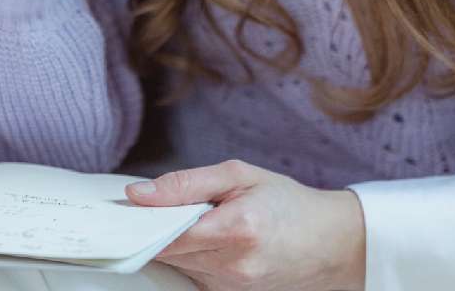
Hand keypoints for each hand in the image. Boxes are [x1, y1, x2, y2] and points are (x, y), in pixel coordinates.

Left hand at [125, 159, 365, 290]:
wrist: (330, 244)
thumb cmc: (288, 203)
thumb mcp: (241, 176)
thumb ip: (187, 184)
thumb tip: (138, 193)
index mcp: (235, 230)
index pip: (166, 234)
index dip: (141, 222)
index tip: (124, 210)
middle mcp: (231, 268)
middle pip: (167, 253)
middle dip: (155, 230)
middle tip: (149, 208)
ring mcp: (229, 290)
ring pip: (178, 268)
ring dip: (174, 245)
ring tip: (189, 221)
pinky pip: (194, 278)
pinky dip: (191, 259)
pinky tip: (205, 241)